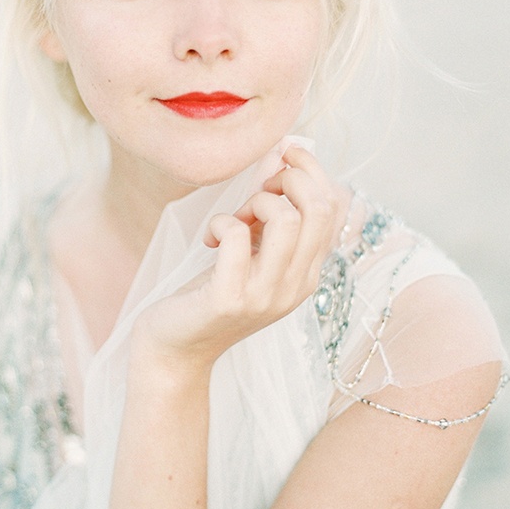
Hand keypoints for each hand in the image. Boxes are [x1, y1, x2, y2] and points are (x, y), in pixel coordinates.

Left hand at [130, 146, 340, 386]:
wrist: (176, 351)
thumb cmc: (210, 294)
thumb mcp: (253, 258)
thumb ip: (272, 224)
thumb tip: (279, 161)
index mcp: (307, 274)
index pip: (333, 209)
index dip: (312, 170)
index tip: (282, 157)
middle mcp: (296, 286)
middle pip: (318, 208)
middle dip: (288, 178)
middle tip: (256, 190)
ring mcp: (265, 295)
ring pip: (285, 218)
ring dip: (256, 201)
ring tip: (236, 218)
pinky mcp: (229, 299)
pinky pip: (236, 235)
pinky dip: (221, 222)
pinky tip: (210, 238)